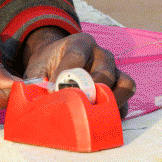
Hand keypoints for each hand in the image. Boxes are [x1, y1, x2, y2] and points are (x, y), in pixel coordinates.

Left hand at [19, 28, 133, 109]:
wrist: (58, 61)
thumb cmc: (48, 65)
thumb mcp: (37, 67)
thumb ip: (35, 80)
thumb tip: (38, 100)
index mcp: (80, 43)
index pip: (76, 56)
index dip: (66, 74)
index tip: (54, 90)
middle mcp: (102, 54)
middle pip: (105, 73)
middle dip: (91, 92)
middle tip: (76, 105)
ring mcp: (115, 69)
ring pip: (125, 84)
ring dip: (111, 102)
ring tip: (93, 114)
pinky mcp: (122, 84)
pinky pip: (126, 99)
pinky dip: (118, 109)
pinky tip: (103, 118)